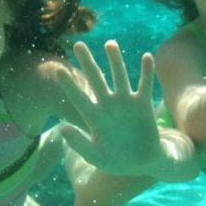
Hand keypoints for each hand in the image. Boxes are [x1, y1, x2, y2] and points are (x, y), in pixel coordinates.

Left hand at [52, 40, 169, 175]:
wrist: (142, 162)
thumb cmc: (116, 160)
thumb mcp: (96, 157)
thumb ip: (79, 144)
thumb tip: (61, 129)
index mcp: (94, 117)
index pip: (78, 97)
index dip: (69, 84)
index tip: (58, 69)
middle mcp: (108, 105)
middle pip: (96, 79)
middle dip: (87, 62)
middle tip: (78, 44)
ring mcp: (125, 102)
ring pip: (119, 76)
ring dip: (115, 60)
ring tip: (109, 43)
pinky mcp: (142, 104)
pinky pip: (144, 84)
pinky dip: (146, 72)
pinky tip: (147, 57)